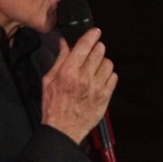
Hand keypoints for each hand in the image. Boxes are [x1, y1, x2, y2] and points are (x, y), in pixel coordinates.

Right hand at [41, 29, 117, 143]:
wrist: (63, 129)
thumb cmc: (54, 106)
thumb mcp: (49, 80)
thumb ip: (59, 60)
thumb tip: (65, 44)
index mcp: (68, 72)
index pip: (84, 46)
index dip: (91, 35)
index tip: (95, 32)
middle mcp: (84, 78)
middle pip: (99, 52)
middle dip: (96, 48)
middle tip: (93, 51)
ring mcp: (97, 87)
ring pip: (108, 63)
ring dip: (102, 62)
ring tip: (95, 67)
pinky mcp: (105, 96)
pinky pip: (113, 77)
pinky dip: (108, 75)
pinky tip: (100, 79)